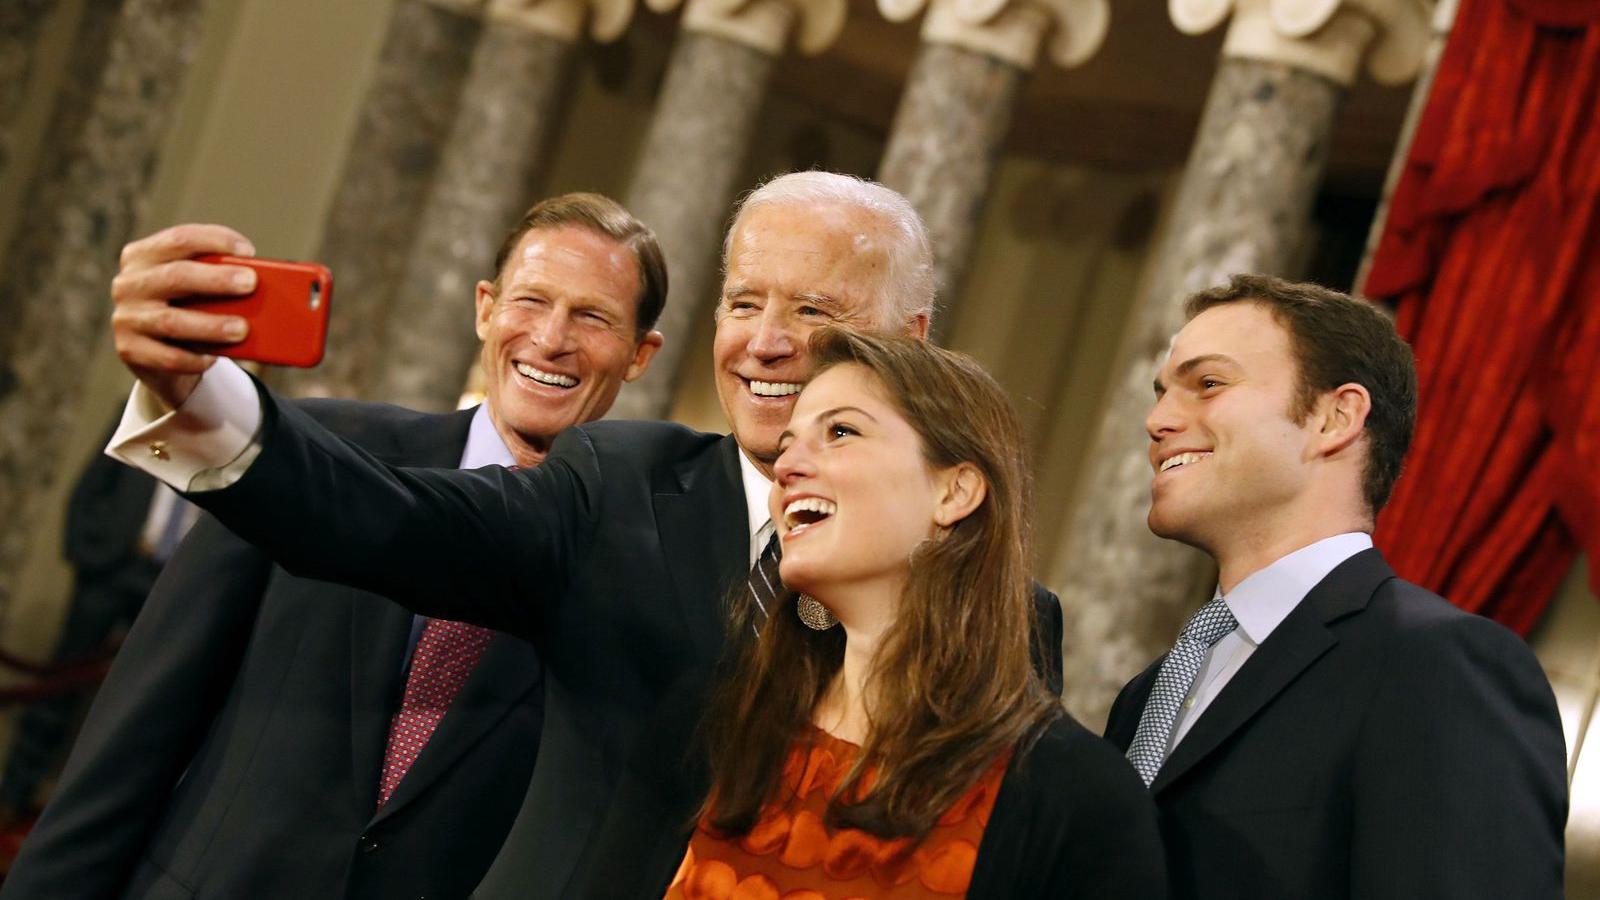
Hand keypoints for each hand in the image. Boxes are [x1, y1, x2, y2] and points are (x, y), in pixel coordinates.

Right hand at [110, 224, 257, 408]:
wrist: (157, 353)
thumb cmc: (189, 308)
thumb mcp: (199, 288)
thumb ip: (219, 279)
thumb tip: (269, 285)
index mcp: (144, 256)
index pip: (180, 239)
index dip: (215, 241)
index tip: (248, 251)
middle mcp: (128, 283)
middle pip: (176, 276)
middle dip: (216, 279)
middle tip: (251, 283)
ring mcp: (126, 317)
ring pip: (172, 321)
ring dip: (211, 325)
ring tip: (243, 329)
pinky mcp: (130, 350)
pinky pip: (168, 357)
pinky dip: (195, 358)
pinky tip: (215, 359)